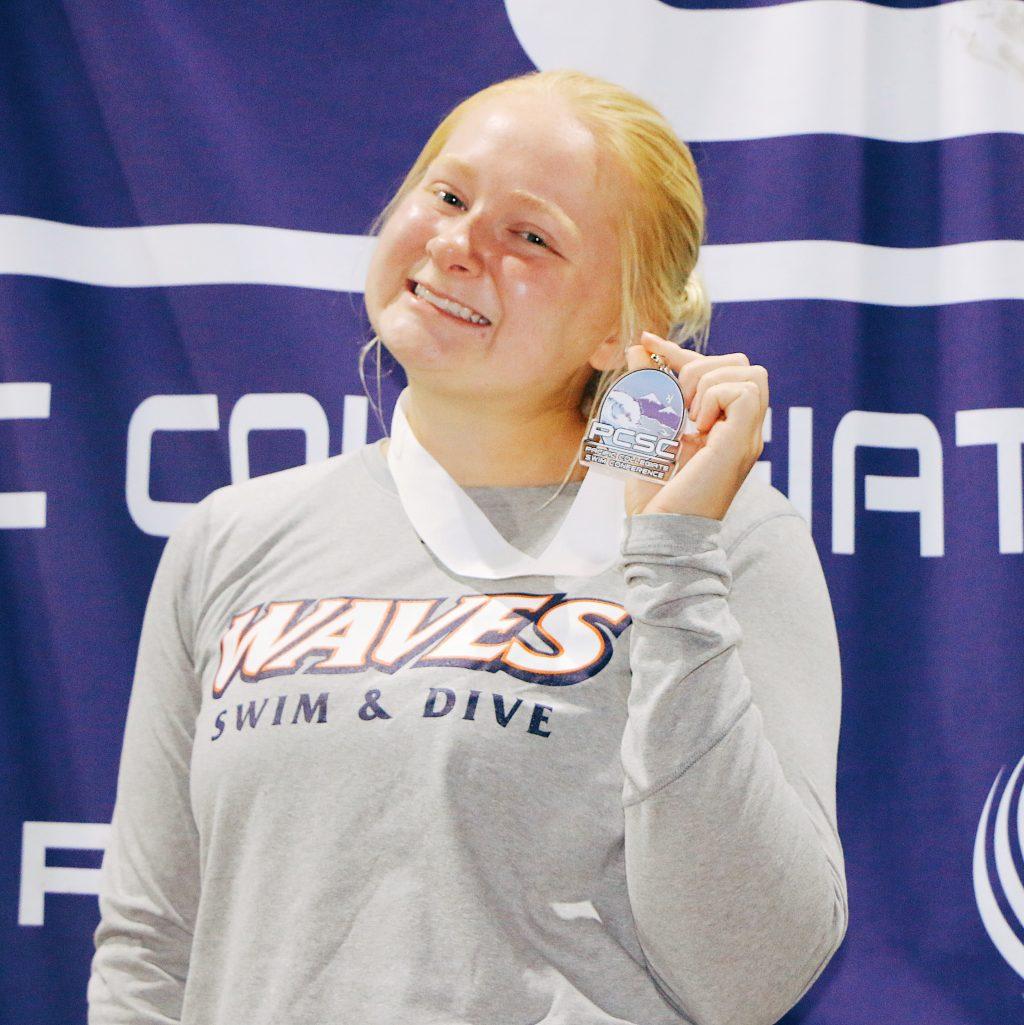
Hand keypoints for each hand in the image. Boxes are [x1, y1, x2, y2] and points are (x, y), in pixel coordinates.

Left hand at [623, 331, 767, 519]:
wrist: (658, 531)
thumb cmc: (652, 494)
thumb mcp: (645, 429)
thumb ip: (647, 389)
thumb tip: (638, 348)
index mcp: (721, 427)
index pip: (714, 370)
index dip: (680, 352)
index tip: (647, 342)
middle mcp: (739, 429)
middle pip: (741, 363)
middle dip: (699, 368)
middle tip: (673, 406)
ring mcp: (745, 436)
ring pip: (748, 370)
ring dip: (706, 383)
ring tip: (685, 419)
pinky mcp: (741, 443)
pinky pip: (743, 391)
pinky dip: (714, 397)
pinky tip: (695, 427)